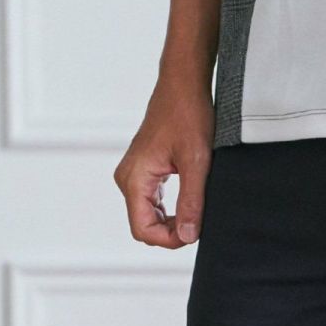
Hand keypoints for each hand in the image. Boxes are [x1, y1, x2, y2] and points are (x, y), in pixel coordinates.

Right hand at [114, 76, 213, 248]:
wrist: (183, 85)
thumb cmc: (188, 114)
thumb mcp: (197, 162)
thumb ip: (191, 202)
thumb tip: (187, 236)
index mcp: (134, 178)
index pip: (143, 230)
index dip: (169, 240)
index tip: (193, 233)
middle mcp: (127, 178)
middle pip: (143, 226)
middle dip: (170, 233)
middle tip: (198, 223)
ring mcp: (133, 175)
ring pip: (147, 216)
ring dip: (171, 222)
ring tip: (195, 210)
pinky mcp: (143, 171)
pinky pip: (150, 203)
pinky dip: (168, 211)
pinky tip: (188, 202)